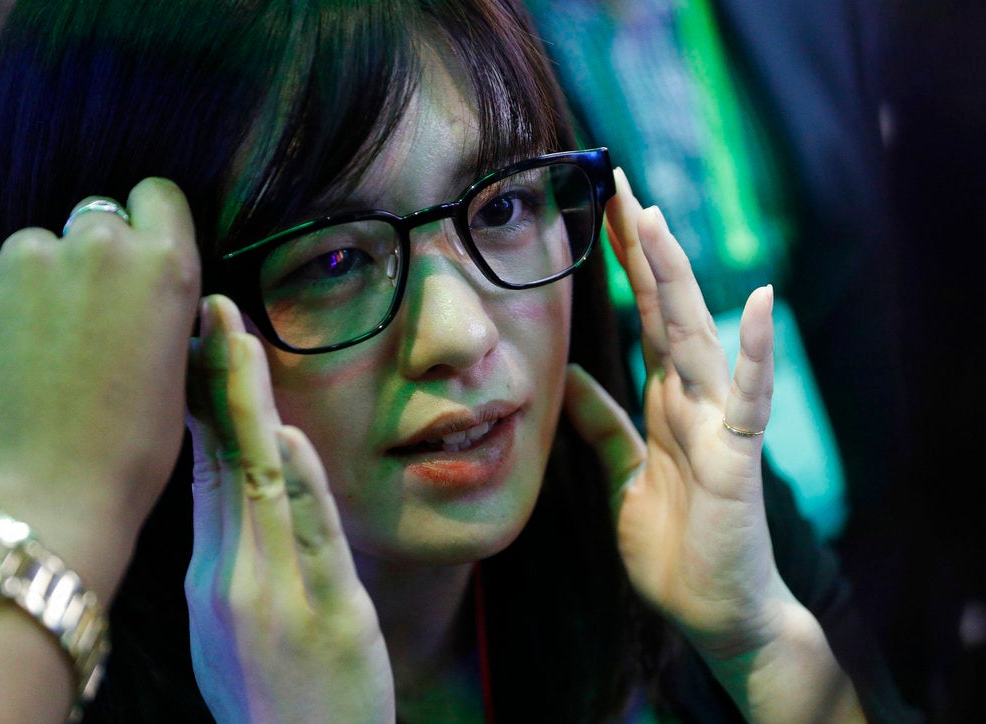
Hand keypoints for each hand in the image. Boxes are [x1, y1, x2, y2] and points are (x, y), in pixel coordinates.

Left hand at [0, 178, 199, 596]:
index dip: (147, 225)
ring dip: (31, 280)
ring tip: (26, 346)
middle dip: (89, 259)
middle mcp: (96, 245)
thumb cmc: (129, 452)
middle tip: (79, 322)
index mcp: (164, 265)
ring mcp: (22, 258)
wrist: (45, 501)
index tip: (137, 258)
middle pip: (92, 220)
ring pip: (29, 247)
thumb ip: (157, 306)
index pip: (155, 196)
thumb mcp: (174, 370)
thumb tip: (137, 289)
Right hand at [185, 295, 393, 722]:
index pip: (204, 470)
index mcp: (214, 574)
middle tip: (211, 309)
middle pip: (220, 461)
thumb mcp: (231, 626)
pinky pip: (311, 537)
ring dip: (247, 409)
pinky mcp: (325, 615)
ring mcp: (275, 595)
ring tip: (237, 340)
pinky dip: (296, 484)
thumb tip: (234, 482)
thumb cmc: (276, 697)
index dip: (200, 402)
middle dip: (215, 381)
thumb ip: (232, 553)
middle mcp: (231, 577)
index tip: (198, 343)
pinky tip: (285, 436)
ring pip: (256, 484)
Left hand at [565, 172, 864, 720]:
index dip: (622, 265)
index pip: (641, 317)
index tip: (599, 211)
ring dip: (678, 278)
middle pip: (664, 309)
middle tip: (618, 183)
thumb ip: (602, 425)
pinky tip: (763, 302)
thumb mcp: (623, 474)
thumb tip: (568, 378)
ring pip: (695, 337)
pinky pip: (749, 398)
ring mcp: (718, 423)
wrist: (714, 610)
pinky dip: (758, 352)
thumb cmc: (676, 544)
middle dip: (641, 248)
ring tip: (658, 220)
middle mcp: (693, 399)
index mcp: (665, 401)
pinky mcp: (738, 458)